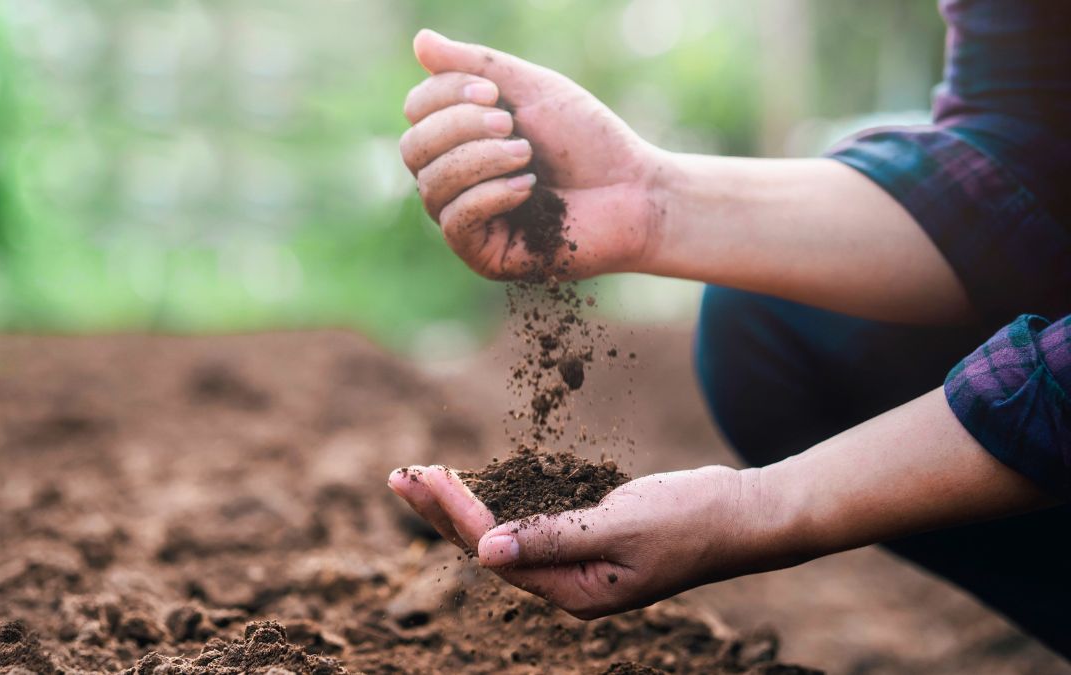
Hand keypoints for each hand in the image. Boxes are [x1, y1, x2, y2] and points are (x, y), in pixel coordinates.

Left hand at [387, 464, 777, 618]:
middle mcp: (569, 585)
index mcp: (575, 593)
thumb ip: (553, 538)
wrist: (744, 515)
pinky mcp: (587, 540)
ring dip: (463, 506)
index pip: (496, 553)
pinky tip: (477, 486)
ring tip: (422, 478)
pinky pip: (530, 524)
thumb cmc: (691, 519)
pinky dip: (500, 502)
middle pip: (488, 549)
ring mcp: (578, 564)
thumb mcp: (621, 528)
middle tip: (400, 475)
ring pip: (504, 536)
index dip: (455, 514)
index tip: (421, 477)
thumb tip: (486, 552)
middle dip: (442, 512)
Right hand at [399, 29, 663, 279]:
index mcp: (461, 138)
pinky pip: (456, 222)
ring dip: (480, 160)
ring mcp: (466, 220)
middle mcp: (454, 179)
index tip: (494, 93)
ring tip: (526, 155)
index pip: (417, 112)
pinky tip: (528, 187)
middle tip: (510, 125)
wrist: (635, 192)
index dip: (444, 95)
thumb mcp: (532, 90)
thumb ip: (477, 65)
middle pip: (413, 148)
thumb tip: (419, 41)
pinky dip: (489, 196)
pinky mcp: (483, 255)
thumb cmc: (588, 141)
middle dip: (459, 128)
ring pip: (432, 185)